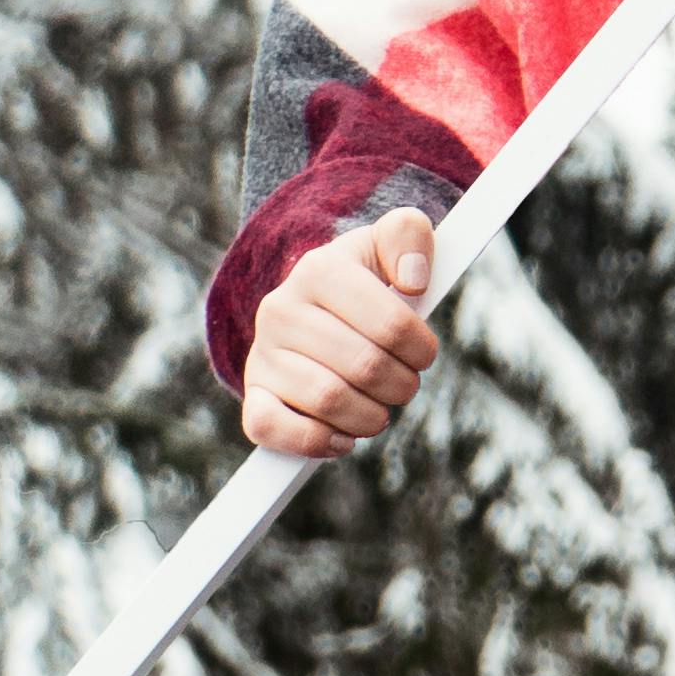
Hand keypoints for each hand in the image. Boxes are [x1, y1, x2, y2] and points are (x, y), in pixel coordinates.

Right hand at [242, 208, 438, 457]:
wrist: (311, 310)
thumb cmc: (363, 282)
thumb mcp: (387, 244)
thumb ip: (408, 234)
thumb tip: (412, 279)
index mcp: (319, 270)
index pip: (392, 325)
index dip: (420, 349)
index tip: (421, 352)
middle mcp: (281, 309)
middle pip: (366, 368)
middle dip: (401, 386)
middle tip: (403, 383)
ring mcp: (263, 354)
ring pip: (330, 401)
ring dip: (370, 417)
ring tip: (378, 408)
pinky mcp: (253, 396)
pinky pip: (273, 429)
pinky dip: (317, 441)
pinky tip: (341, 436)